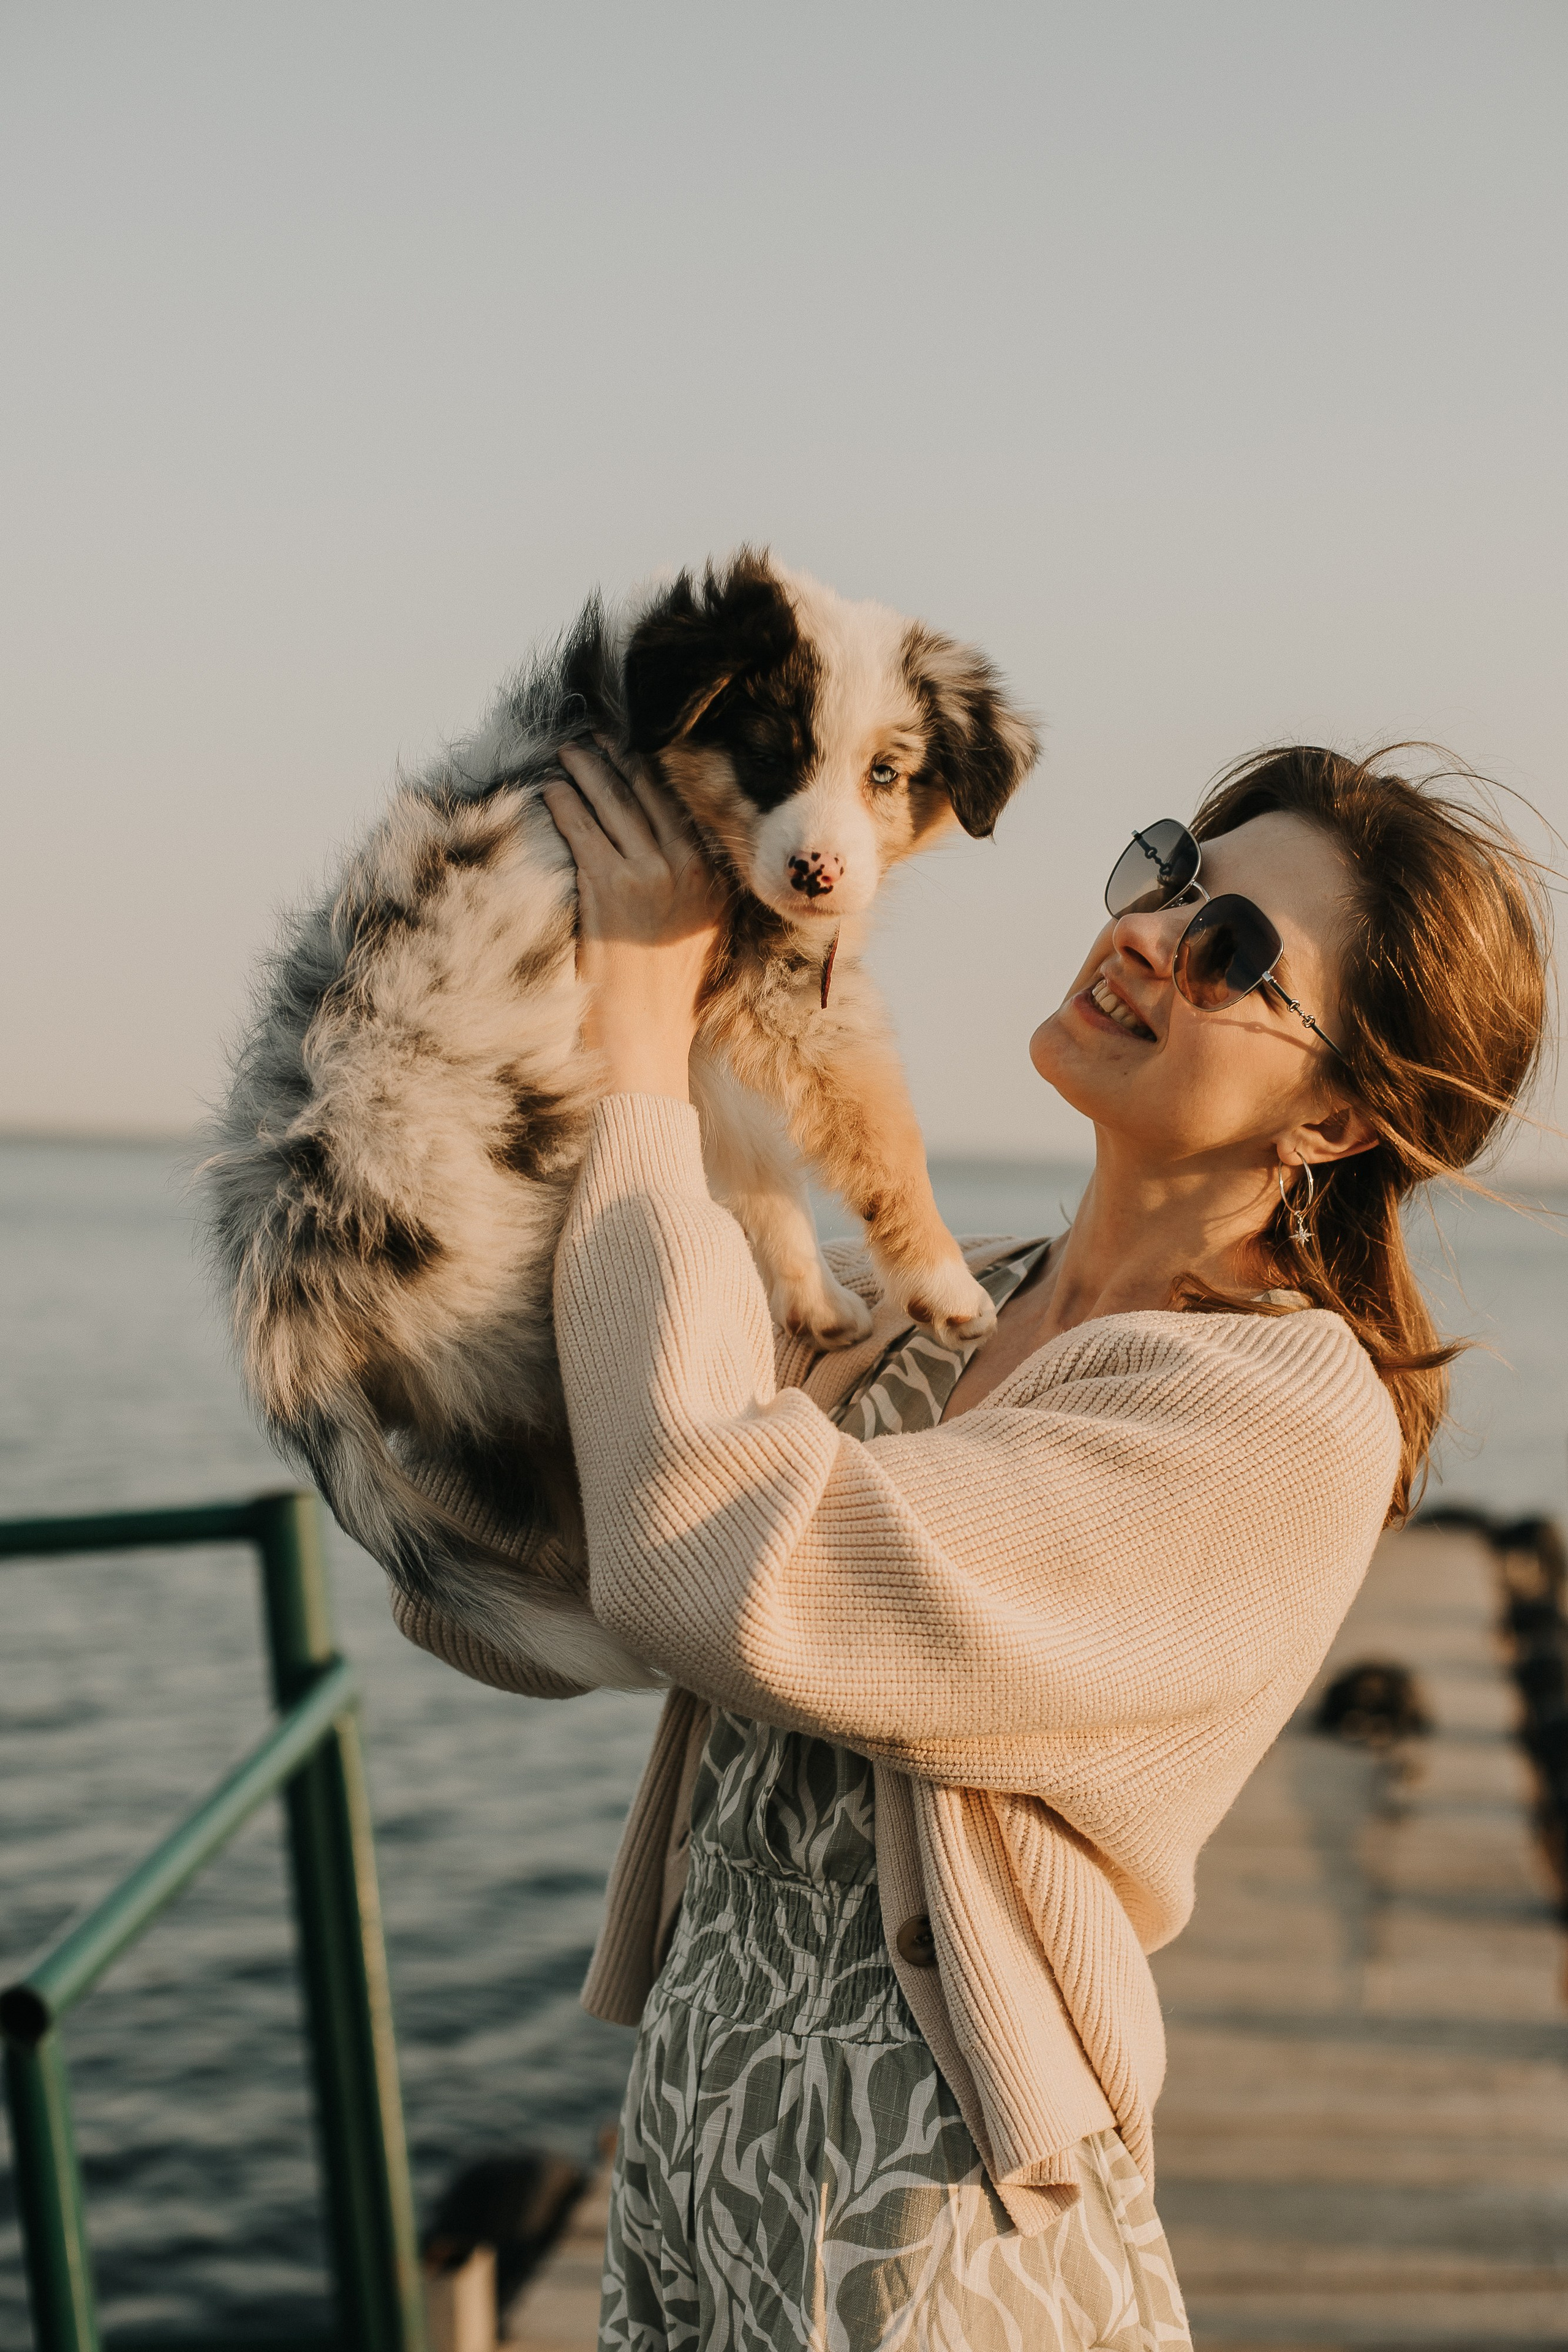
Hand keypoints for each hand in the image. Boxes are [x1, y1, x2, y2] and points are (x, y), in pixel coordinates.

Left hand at [542, 741, 725, 1100]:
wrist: (646, 1042)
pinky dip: (564, 805)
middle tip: (594, 737)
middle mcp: (688, 869)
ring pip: (612, 804)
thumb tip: (673, 844)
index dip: (654, 771)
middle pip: (648, 795)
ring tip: (568, 753)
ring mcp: (649, 875)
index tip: (635, 747)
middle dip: (617, 760)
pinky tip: (551, 791)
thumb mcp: (702, 934)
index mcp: (714, 879)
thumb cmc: (667, 998)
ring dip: (586, 771)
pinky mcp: (609, 889)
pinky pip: (582, 830)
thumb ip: (696, 886)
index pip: (683, 806)